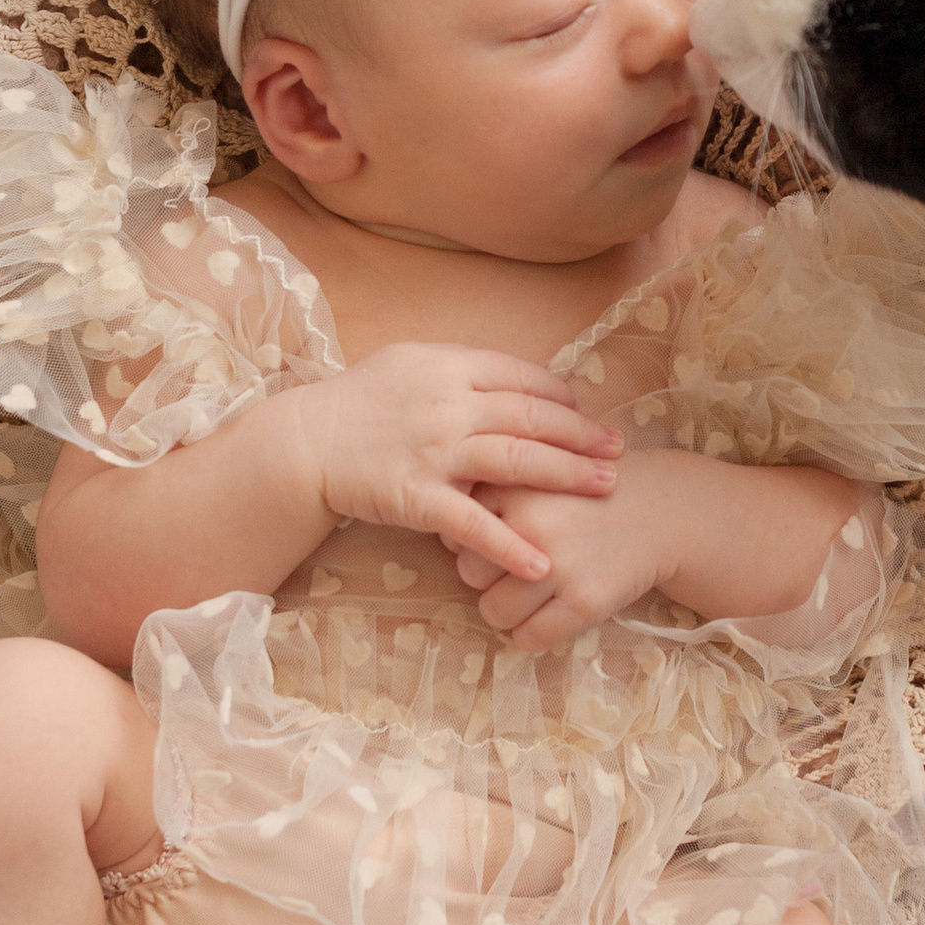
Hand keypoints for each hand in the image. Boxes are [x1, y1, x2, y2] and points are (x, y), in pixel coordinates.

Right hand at [293, 343, 624, 584]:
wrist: (304, 442)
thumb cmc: (356, 401)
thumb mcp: (407, 363)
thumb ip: (458, 369)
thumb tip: (507, 376)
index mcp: (450, 367)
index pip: (522, 377)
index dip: (561, 395)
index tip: (587, 410)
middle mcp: (450, 405)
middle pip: (532, 417)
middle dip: (582, 434)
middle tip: (619, 448)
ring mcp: (436, 451)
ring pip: (517, 460)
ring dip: (567, 475)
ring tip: (607, 488)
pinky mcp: (419, 497)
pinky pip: (473, 523)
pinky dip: (510, 543)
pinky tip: (543, 561)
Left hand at [455, 449, 879, 650]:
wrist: (664, 511)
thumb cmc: (591, 491)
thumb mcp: (543, 469)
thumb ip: (495, 486)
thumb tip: (444, 528)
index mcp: (517, 485)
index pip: (457, 528)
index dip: (473, 537)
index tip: (497, 536)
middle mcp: (533, 526)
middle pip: (468, 572)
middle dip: (487, 575)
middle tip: (519, 566)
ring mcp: (559, 567)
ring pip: (493, 612)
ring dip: (507, 609)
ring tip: (533, 595)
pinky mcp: (584, 603)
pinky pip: (529, 639)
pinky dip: (533, 634)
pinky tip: (551, 615)